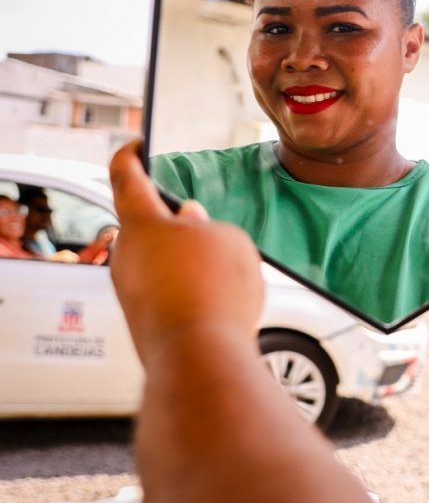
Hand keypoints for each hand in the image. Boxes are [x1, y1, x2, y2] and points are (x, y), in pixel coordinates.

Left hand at [108, 142, 265, 368]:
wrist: (201, 357)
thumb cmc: (213, 292)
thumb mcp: (229, 240)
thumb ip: (210, 225)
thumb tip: (192, 227)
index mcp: (141, 223)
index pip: (126, 176)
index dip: (131, 155)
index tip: (135, 145)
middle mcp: (127, 255)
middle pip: (146, 224)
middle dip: (175, 221)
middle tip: (203, 222)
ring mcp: (131, 289)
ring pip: (158, 260)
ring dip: (185, 258)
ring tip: (221, 267)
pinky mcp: (144, 319)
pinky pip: (166, 291)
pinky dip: (189, 288)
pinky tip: (218, 299)